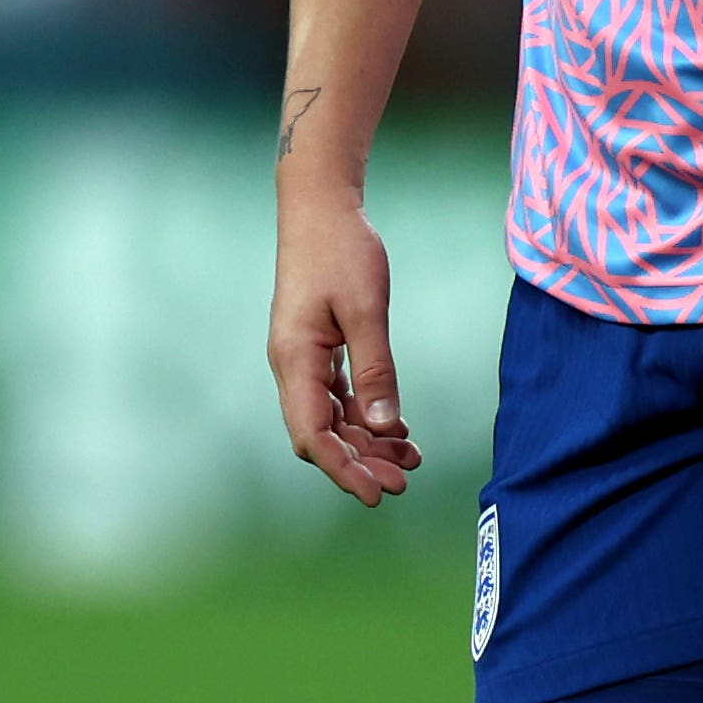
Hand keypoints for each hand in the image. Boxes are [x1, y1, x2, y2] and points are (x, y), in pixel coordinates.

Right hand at [268, 196, 421, 505]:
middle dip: (360, 462)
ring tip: (409, 459)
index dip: (343, 470)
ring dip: (366, 441)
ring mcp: (303, 359)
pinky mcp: (317, 348)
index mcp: (295, 361)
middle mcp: (292, 367)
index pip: (313, 435)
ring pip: (332, 418)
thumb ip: (376, 368)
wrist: (320, 208)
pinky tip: (396, 427)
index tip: (376, 494)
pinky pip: (338, 395)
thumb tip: (384, 426)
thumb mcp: (367, 308)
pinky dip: (365, 414)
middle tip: (405, 481)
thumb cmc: (343, 250)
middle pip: (322, 434)